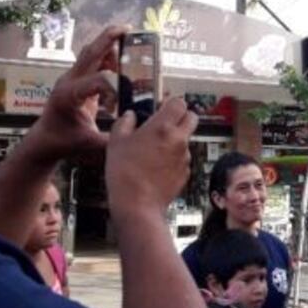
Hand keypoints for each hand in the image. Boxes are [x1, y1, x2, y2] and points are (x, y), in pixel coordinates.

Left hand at [24, 25, 124, 163]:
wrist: (45, 139)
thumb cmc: (63, 142)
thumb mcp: (88, 144)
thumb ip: (111, 140)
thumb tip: (134, 136)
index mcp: (69, 95)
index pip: (98, 80)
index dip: (114, 89)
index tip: (115, 108)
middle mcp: (68, 81)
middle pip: (90, 52)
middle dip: (108, 38)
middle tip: (128, 28)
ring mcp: (71, 78)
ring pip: (90, 53)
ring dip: (108, 45)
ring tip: (129, 43)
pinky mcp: (76, 79)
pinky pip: (92, 62)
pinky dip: (107, 57)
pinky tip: (120, 62)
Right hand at [106, 97, 196, 214]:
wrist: (137, 204)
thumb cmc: (125, 173)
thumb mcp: (116, 142)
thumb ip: (125, 123)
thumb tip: (131, 116)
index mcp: (162, 127)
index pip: (179, 103)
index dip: (170, 103)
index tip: (160, 108)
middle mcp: (179, 139)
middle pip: (192, 117)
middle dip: (181, 117)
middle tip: (165, 124)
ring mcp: (185, 156)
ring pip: (186, 139)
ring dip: (176, 139)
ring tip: (154, 150)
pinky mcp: (186, 172)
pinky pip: (183, 158)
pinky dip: (174, 158)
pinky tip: (157, 166)